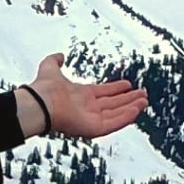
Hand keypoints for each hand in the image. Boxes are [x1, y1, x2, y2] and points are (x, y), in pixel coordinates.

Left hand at [29, 54, 146, 140]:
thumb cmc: (43, 88)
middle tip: (143, 94)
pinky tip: (136, 110)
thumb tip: (59, 55)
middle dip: (128, 99)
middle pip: (113, 103)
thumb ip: (54, 61)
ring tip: (144, 101)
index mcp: (80, 95)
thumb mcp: (49, 68)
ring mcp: (91, 119)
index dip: (116, 88)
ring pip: (116, 113)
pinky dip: (126, 117)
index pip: (103, 92)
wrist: (39, 103)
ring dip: (131, 107)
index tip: (128, 84)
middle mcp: (88, 108)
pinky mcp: (94, 128)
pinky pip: (114, 123)